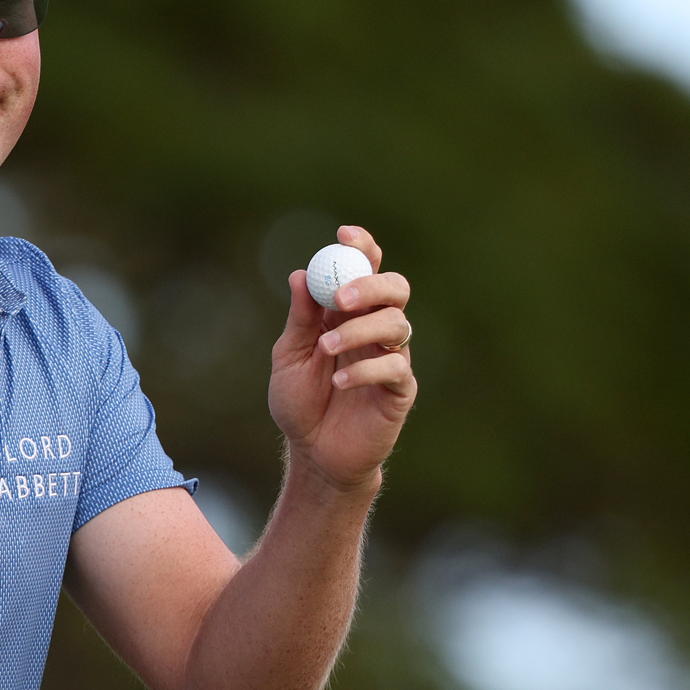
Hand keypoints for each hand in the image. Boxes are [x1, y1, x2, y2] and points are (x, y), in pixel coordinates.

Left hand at [267, 224, 415, 493]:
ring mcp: (391, 358)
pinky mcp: (400, 390)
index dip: (361, 248)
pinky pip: (394, 368)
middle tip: (341, 297)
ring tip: (326, 349)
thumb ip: (300, 319)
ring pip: (397, 325)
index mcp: (348, 314)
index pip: (365, 269)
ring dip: (359, 331)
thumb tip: (300, 275)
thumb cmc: (301, 404)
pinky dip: (365, 369)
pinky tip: (338, 381)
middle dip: (371, 285)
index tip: (345, 235)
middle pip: (395, 289)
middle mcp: (375, 330)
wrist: (314, 454)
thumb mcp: (289, 358)